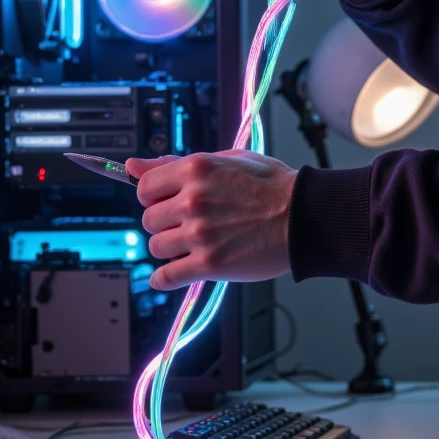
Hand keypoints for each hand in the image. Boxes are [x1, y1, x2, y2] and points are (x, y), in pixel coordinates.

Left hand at [127, 151, 296, 289]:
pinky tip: (167, 277)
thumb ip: (176, 163)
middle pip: (149, 219)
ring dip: (169, 248)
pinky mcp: (209, 264)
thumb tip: (133, 166)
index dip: (153, 196)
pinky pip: (167, 277)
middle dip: (164, 223)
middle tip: (184, 224)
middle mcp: (193, 200)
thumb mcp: (226, 159)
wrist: (304, 216)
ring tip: (189, 245)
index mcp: (195, 169)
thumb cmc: (272, 186)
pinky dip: (163, 279)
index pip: (145, 187)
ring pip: (156, 247)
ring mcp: (199, 233)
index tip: (164, 202)